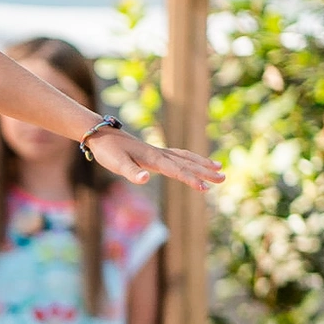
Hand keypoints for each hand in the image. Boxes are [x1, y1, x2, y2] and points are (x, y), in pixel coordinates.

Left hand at [84, 129, 225, 190]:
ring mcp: (157, 152)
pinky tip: (192, 161)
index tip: (205, 188)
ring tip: (218, 167)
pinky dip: (189, 158)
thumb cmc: (108, 151)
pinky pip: (178, 155)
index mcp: (153, 159)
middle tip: (224, 178)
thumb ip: (132, 172)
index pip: (177, 171)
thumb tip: (146, 179)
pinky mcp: (153, 152)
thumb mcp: (116, 164)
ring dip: (202, 163)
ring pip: (185, 158)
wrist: (99, 134)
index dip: (191, 179)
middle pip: (187, 163)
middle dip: (205, 171)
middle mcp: (159, 154)